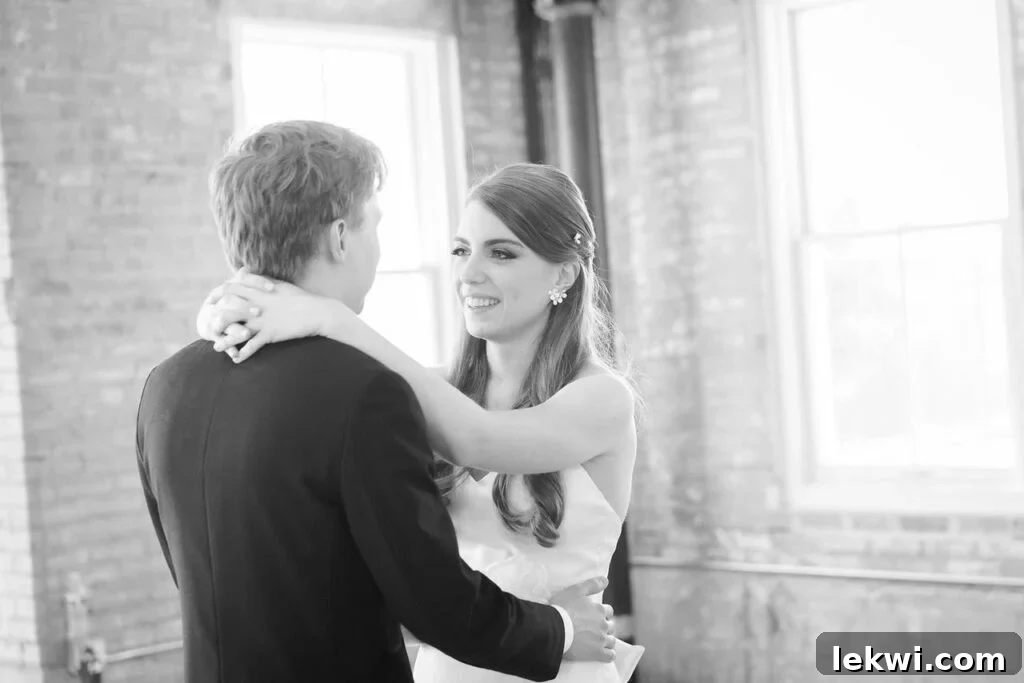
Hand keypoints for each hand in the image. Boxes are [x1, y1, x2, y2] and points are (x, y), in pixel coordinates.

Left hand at [196, 269, 351, 362]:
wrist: (317, 311)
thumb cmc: (301, 298)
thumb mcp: (280, 285)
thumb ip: (263, 281)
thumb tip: (252, 276)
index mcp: (258, 291)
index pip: (229, 288)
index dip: (217, 294)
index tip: (211, 301)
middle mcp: (256, 305)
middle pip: (226, 309)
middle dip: (215, 318)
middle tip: (209, 326)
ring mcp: (262, 321)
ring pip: (235, 330)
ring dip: (225, 340)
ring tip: (217, 347)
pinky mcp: (270, 334)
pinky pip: (252, 346)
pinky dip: (243, 354)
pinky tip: (236, 360)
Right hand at [549, 576, 615, 662]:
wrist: (554, 628)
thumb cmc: (563, 608)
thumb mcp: (576, 590)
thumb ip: (592, 584)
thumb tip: (606, 580)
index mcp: (599, 610)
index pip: (608, 611)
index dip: (602, 613)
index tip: (595, 616)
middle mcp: (603, 624)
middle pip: (611, 626)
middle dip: (605, 627)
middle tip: (595, 629)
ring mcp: (601, 640)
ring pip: (611, 641)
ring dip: (607, 641)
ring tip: (598, 642)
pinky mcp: (597, 653)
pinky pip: (610, 656)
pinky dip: (609, 655)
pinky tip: (605, 654)